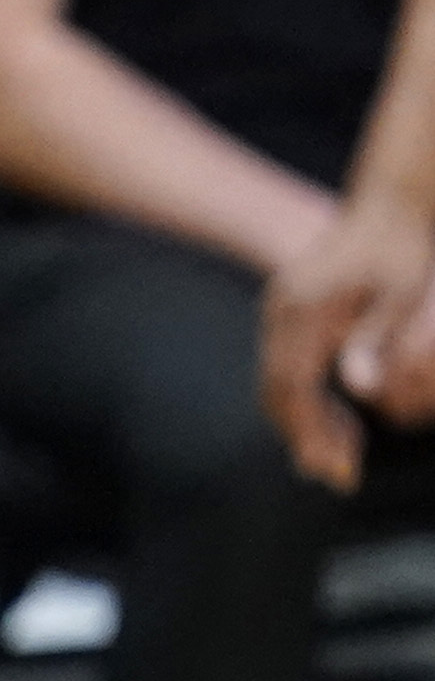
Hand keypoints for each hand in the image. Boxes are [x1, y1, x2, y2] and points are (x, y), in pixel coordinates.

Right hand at [263, 198, 434, 489]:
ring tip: (340, 453)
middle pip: (277, 392)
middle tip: (339, 474)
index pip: (293, 386)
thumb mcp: (402, 292)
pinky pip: (285, 369)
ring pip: (277, 384)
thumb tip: (360, 390)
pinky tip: (336, 417)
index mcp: (303, 308)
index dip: (313, 432)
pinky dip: (306, 400)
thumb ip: (377, 340)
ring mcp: (278, 311)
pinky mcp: (286, 313)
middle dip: (305, 437)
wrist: (390, 206)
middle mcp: (280, 312)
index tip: (339, 467)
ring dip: (305, 422)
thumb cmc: (404, 248)